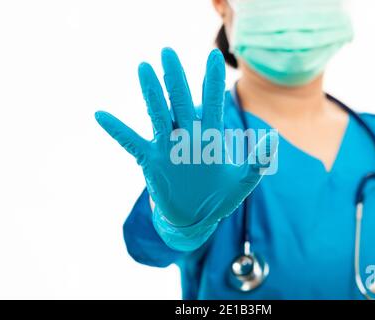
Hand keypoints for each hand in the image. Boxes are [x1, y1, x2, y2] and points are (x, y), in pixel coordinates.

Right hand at [95, 48, 277, 228]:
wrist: (196, 219)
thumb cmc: (220, 198)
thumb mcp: (243, 181)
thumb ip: (258, 161)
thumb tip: (273, 137)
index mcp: (210, 137)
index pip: (212, 103)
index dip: (212, 81)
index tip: (213, 56)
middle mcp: (187, 136)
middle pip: (180, 102)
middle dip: (176, 78)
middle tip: (168, 52)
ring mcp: (167, 147)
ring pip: (158, 114)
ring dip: (151, 93)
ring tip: (143, 68)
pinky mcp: (151, 161)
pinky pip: (131, 143)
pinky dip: (117, 130)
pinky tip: (101, 115)